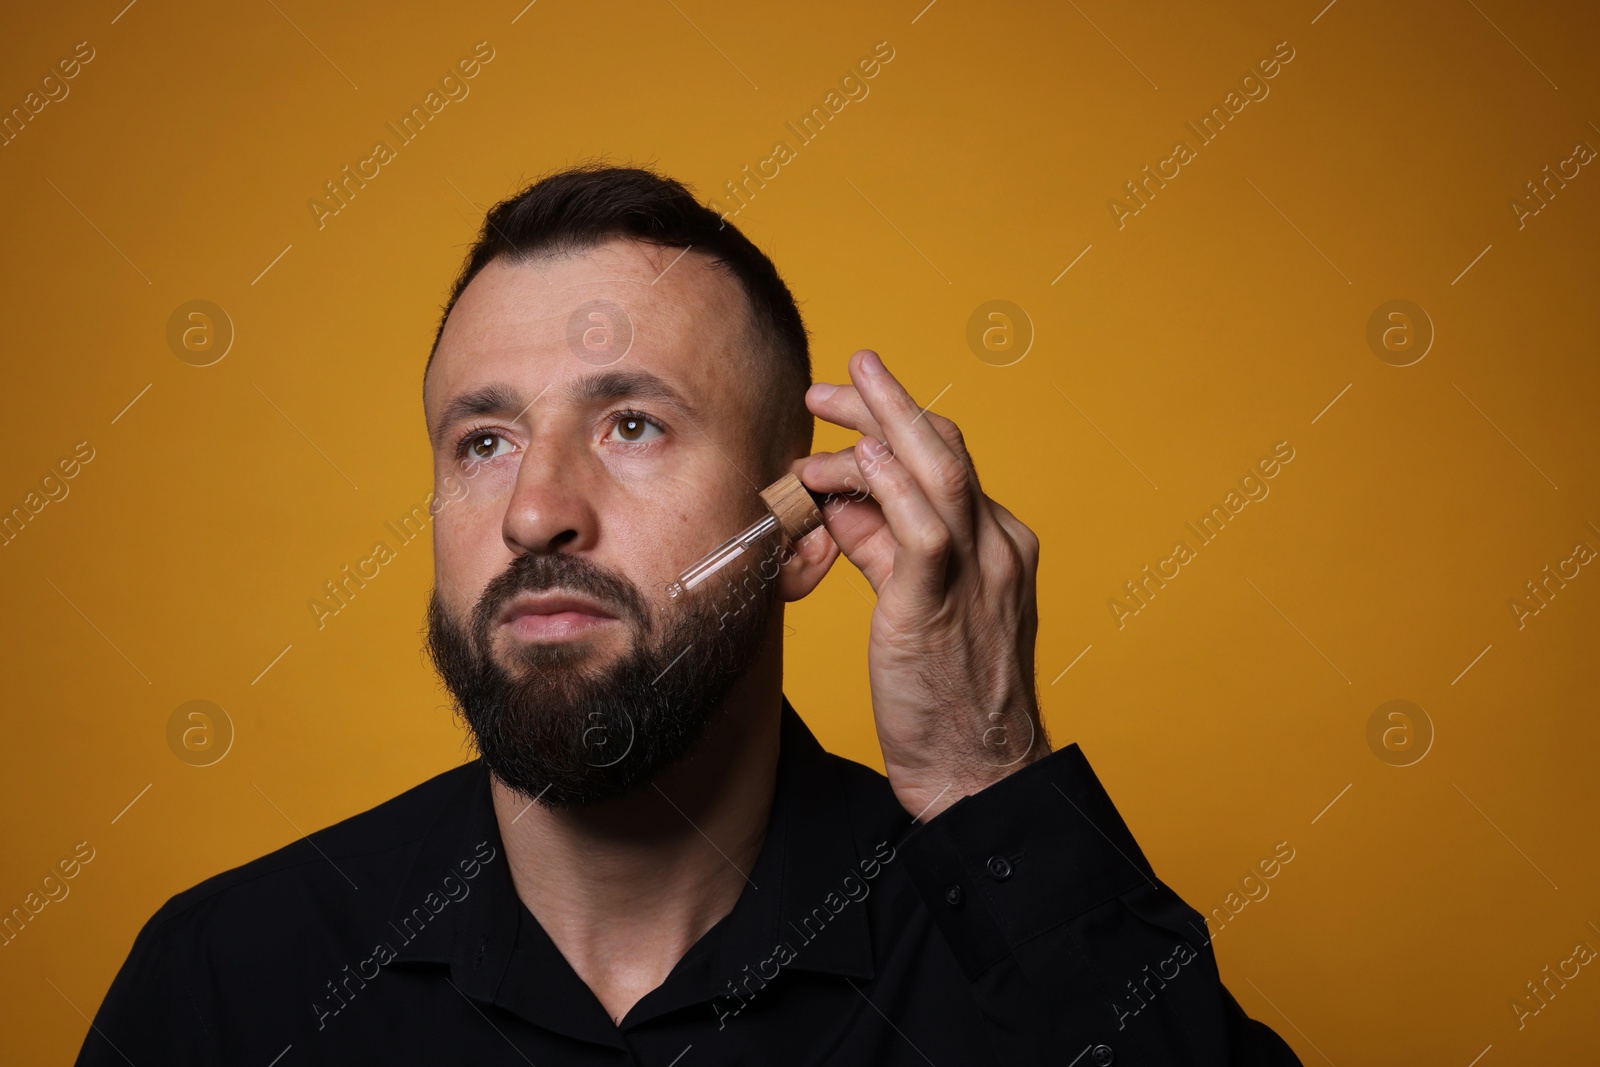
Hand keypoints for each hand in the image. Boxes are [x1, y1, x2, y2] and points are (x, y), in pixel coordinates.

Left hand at [794, 349, 1048, 821]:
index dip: (896, 426)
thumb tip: (838, 501)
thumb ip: (881, 548)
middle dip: (887, 404)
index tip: (849, 411)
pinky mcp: (943, 606)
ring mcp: (979, 574)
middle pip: (944, 450)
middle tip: (842, 374)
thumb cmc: (944, 697)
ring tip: (837, 391)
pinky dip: (890, 485)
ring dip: (883, 422)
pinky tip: (855, 457)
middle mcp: (997, 548)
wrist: (977, 773)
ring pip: (938, 473)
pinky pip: (923, 530)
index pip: (946, 464)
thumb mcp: (911, 604)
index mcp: (997, 545)